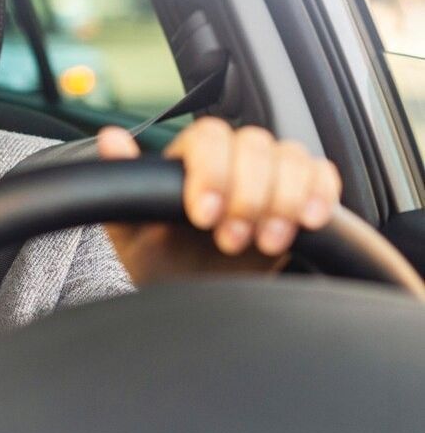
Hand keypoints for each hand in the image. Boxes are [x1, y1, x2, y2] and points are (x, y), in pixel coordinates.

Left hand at [96, 118, 341, 284]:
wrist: (202, 296)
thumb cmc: (164, 263)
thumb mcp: (134, 234)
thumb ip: (122, 185)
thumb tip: (110, 137)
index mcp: (191, 159)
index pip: (208, 137)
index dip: (212, 172)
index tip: (203, 217)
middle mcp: (233, 158)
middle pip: (254, 144)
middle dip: (247, 196)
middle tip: (230, 241)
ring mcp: (270, 174)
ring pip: (291, 157)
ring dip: (283, 200)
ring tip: (266, 242)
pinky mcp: (302, 194)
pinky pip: (322, 173)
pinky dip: (320, 193)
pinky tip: (307, 222)